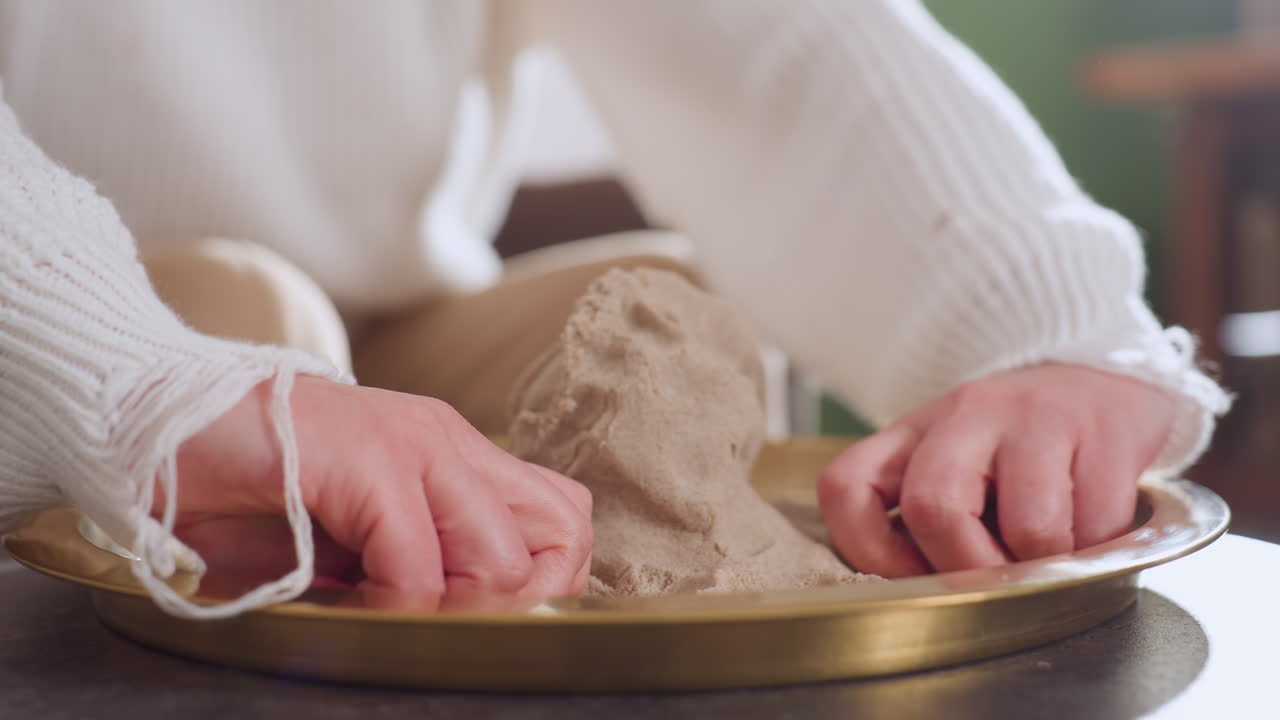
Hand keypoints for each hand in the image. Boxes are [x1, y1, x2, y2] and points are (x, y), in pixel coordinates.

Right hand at [164, 376, 592, 598]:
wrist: (167, 426)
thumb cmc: (258, 490)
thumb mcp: (361, 532)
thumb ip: (420, 556)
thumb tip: (470, 617)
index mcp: (455, 452)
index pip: (563, 517)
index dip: (541, 582)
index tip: (475, 614)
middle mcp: (449, 441)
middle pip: (563, 532)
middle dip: (518, 599)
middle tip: (447, 616)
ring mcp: (414, 443)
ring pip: (502, 559)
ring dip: (455, 608)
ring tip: (392, 607)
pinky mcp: (367, 459)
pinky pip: (416, 566)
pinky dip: (394, 604)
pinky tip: (348, 598)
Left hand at [817, 364, 1173, 576]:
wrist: (1101, 382)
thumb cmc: (1015, 446)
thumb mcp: (953, 467)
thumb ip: (927, 521)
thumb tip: (930, 597)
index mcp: (913, 431)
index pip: (846, 487)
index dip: (868, 551)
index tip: (910, 577)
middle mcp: (967, 414)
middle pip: (932, 506)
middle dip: (964, 568)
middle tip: (993, 582)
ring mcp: (1036, 419)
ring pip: (1027, 528)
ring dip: (1042, 567)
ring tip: (1050, 556)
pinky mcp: (1105, 432)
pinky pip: (1097, 527)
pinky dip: (1096, 555)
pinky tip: (1092, 535)